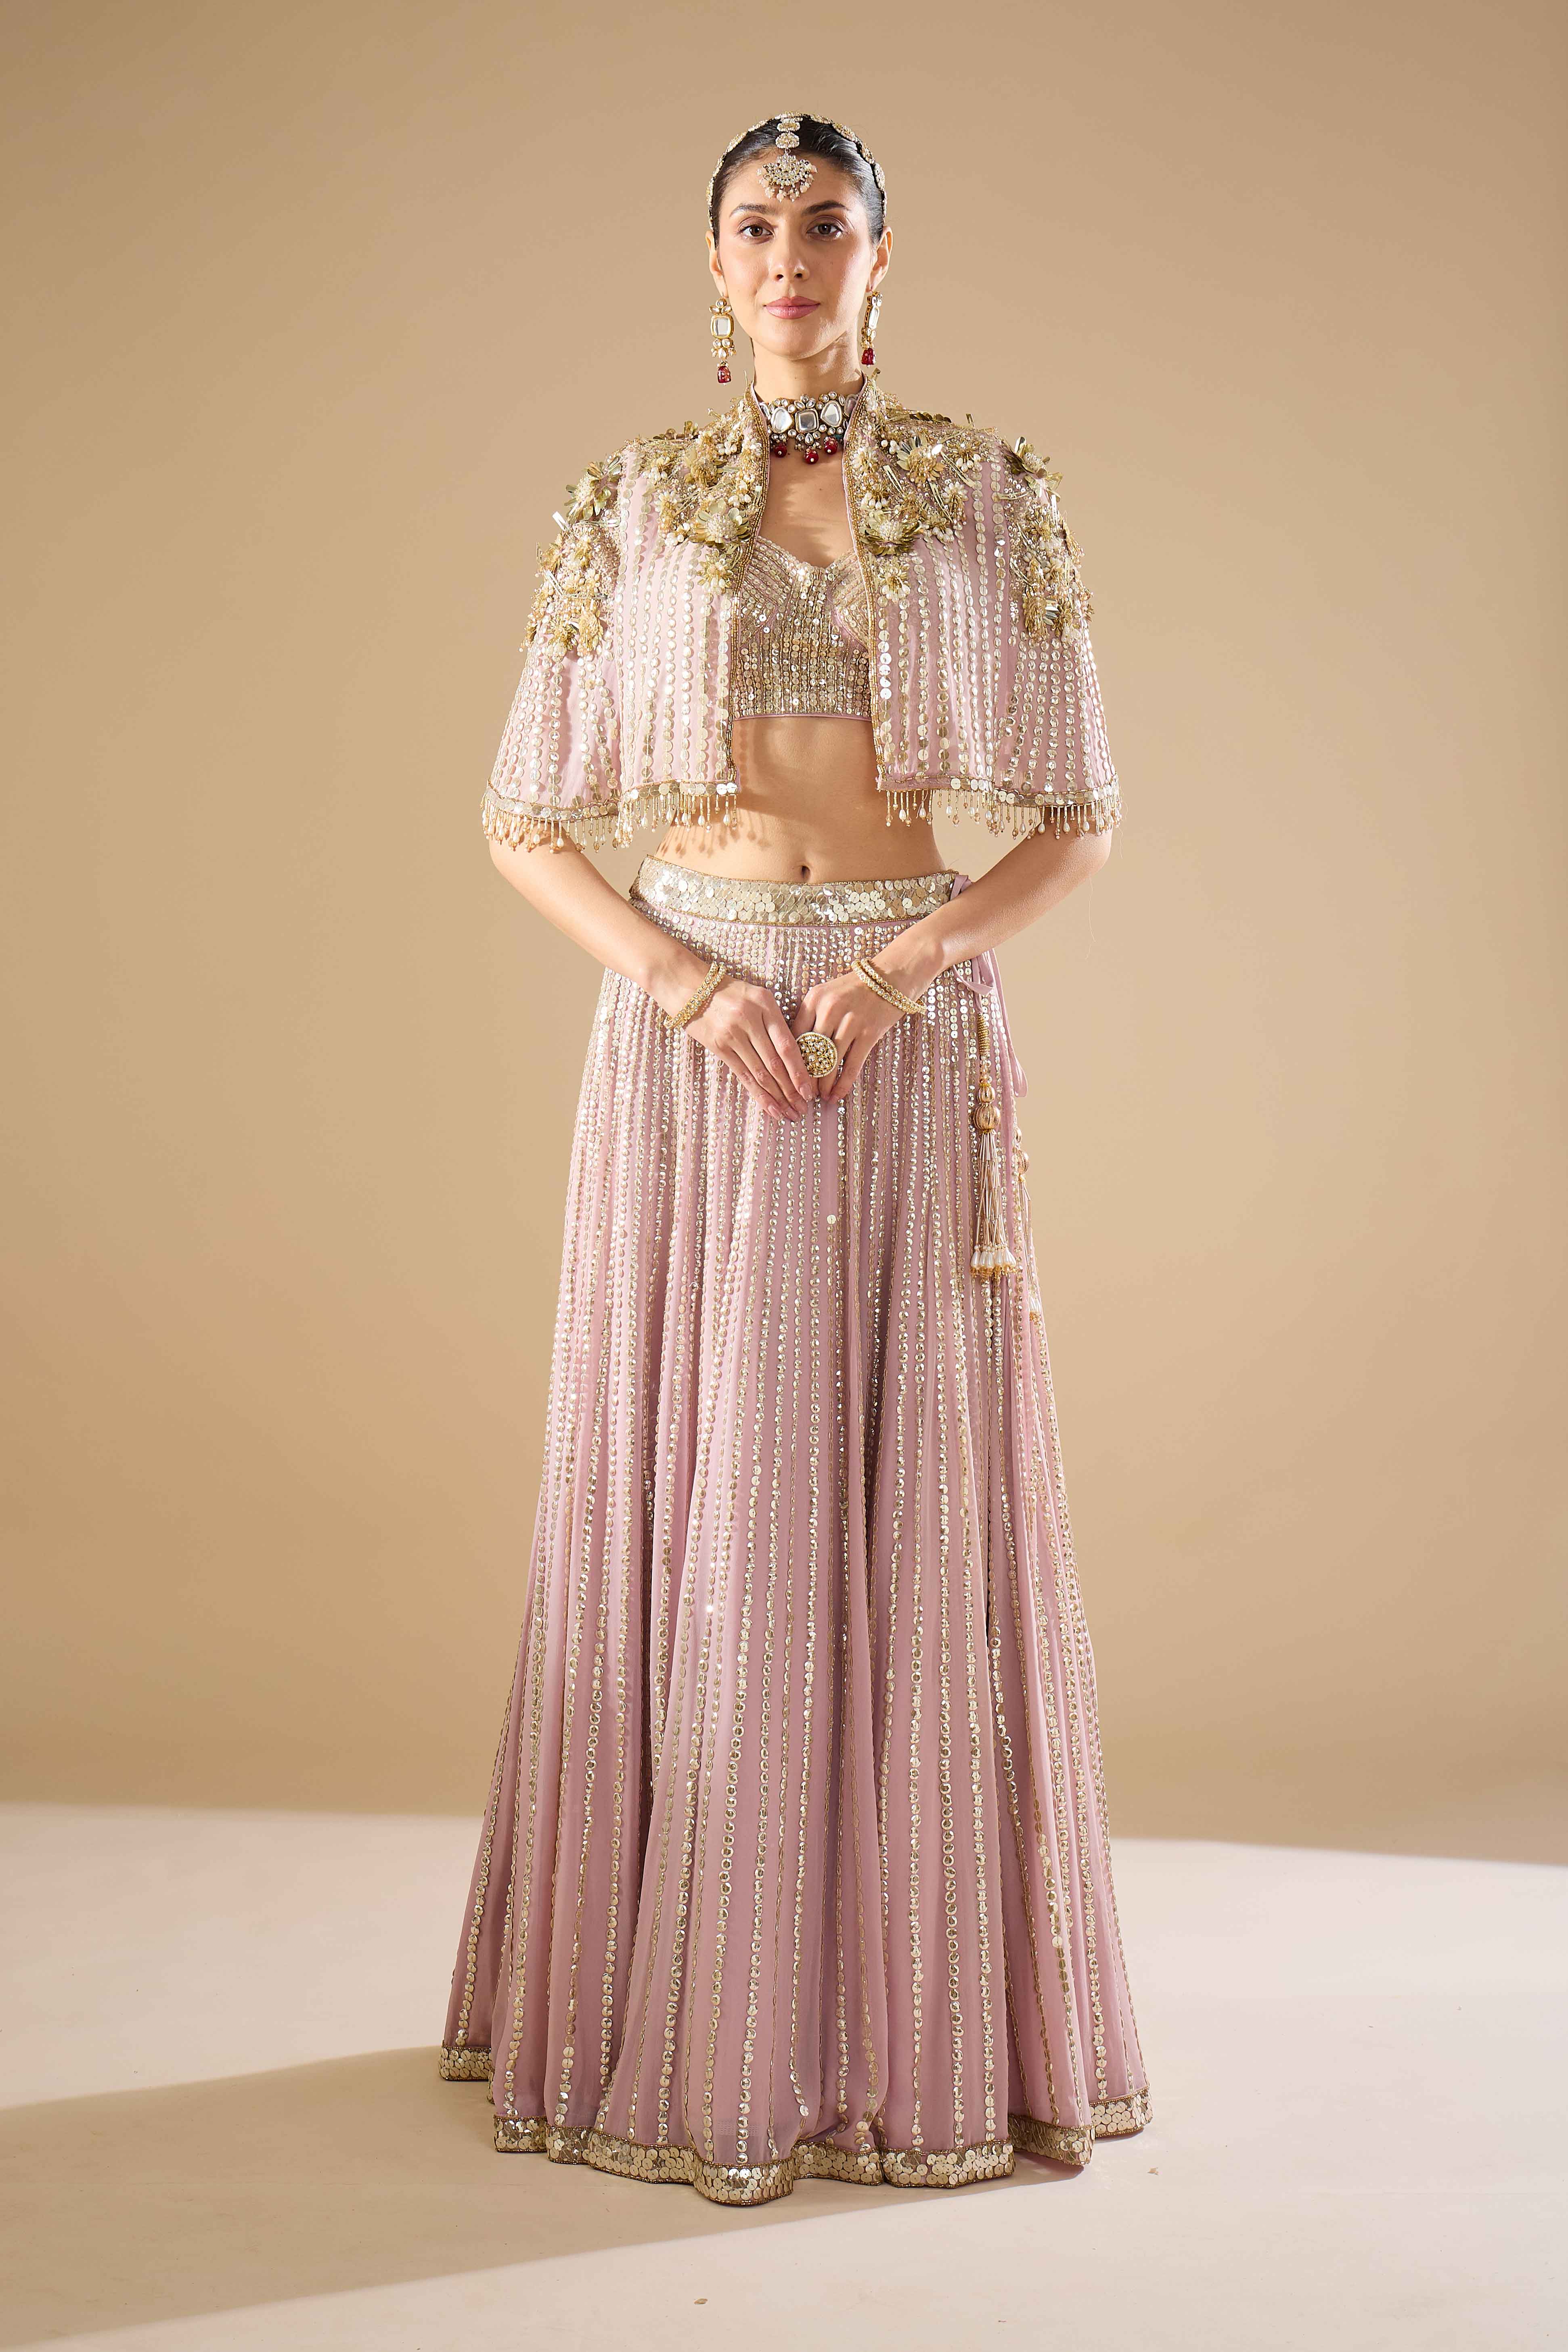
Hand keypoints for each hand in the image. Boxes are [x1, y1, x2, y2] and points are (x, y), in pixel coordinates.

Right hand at [685, 975, 815, 1120]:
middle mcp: (749, 1020)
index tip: (809, 1091)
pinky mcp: (719, 1047)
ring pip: (760, 1073)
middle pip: (775, 1063)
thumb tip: (797, 1056)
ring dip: (777, 1097)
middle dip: (791, 1090)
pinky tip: (769, 1108)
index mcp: (765, 1005)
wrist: (692, 988)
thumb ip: (777, 1021)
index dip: (799, 1071)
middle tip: (802, 1109)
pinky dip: (757, 1094)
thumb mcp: (759, 996)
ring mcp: (733, 1035)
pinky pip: (742, 1075)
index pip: (787, 1045)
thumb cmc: (732, 993)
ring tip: (789, 1114)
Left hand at [792, 966, 910, 1103]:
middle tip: (802, 1093)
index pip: (795, 1036)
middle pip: (810, 1052)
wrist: (891, 975)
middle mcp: (829, 1009)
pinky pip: (852, 1065)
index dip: (790, 1060)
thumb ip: (811, 1017)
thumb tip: (798, 1051)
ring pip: (829, 1062)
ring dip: (823, 1084)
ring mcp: (850, 1021)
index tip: (788, 1077)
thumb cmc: (855, 988)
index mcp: (813, 999)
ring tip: (820, 1097)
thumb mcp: (827, 994)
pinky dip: (843, 1084)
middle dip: (805, 1077)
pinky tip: (837, 1095)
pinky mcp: (869, 1032)